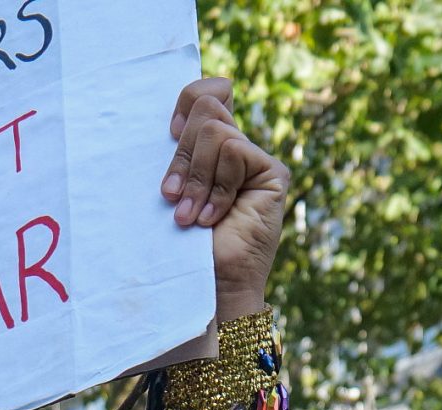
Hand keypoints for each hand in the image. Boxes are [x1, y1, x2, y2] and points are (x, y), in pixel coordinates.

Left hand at [164, 79, 287, 319]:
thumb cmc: (180, 245)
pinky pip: (233, 150)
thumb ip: (177, 151)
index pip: (206, 92)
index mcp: (210, 147)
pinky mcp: (273, 173)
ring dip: (195, 177)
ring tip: (189, 216)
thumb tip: (172, 119)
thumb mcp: (170, 188)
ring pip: (215, 128)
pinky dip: (216, 186)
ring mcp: (256, 160)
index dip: (185, 102)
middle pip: (206, 106)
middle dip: (181, 154)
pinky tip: (213, 217)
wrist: (206, 286)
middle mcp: (235, 148)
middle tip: (172, 197)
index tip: (168, 135)